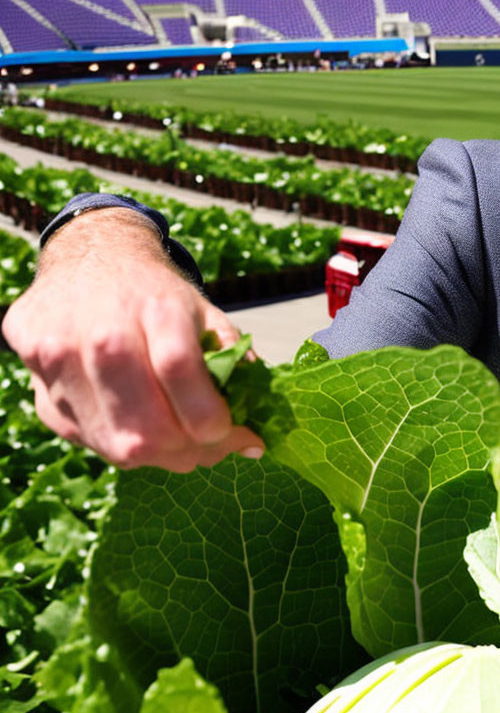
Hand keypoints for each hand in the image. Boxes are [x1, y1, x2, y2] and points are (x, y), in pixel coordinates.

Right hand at [3, 208, 264, 472]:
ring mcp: (59, 353)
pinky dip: (115, 442)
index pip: (184, 378)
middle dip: (190, 453)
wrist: (92, 256)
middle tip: (212, 449)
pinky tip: (135, 425)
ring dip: (156, 456)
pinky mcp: (32, 368)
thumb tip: (254, 436)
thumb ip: (234, 368)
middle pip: (147, 429)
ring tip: (179, 443)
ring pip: (114, 443)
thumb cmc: (159, 296)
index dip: (215, 422)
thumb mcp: (208, 316)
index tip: (237, 433)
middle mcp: (103, 333)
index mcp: (158, 310)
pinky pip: (79, 433)